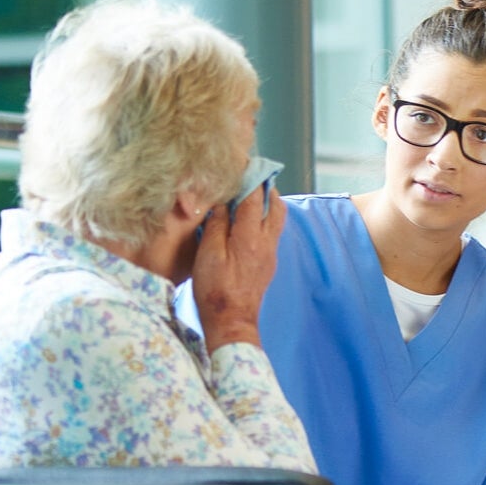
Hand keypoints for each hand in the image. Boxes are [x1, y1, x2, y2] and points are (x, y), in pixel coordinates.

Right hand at [193, 185, 286, 349]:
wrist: (233, 322)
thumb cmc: (215, 290)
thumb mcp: (208, 254)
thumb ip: (217, 225)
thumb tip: (222, 203)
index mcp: (250, 236)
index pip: (255, 198)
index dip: (251, 178)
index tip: (248, 162)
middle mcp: (266, 242)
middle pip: (274, 206)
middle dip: (266, 187)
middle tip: (255, 174)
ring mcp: (270, 254)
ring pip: (277, 220)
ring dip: (268, 204)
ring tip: (255, 194)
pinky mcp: (268, 264)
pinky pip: (272, 233)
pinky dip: (265, 220)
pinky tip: (252, 221)